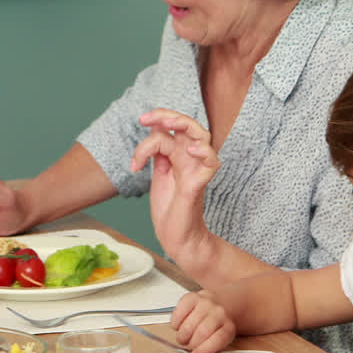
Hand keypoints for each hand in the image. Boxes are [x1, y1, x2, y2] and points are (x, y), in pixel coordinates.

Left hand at [129, 109, 217, 255]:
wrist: (175, 237)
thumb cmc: (169, 207)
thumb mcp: (159, 173)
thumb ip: (158, 152)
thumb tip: (154, 129)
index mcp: (180, 154)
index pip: (174, 126)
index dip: (158, 118)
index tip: (141, 120)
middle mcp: (190, 158)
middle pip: (189, 125)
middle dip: (169, 115)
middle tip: (146, 119)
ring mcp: (195, 170)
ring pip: (203, 136)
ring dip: (185, 125)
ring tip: (166, 125)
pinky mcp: (197, 185)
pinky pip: (211, 164)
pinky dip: (205, 152)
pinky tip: (191, 150)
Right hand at [170, 290, 234, 352]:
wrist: (222, 304)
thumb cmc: (217, 326)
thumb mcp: (219, 340)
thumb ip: (211, 352)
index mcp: (228, 327)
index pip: (218, 339)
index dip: (204, 350)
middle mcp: (219, 312)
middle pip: (202, 333)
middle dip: (191, 343)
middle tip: (188, 344)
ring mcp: (205, 303)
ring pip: (188, 325)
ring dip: (182, 335)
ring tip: (184, 336)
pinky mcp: (192, 297)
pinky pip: (178, 313)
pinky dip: (175, 323)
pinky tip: (180, 325)